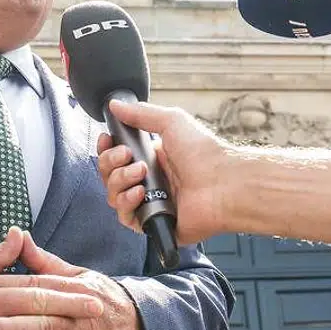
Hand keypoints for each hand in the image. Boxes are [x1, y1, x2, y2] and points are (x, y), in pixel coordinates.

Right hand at [95, 100, 229, 246]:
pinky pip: (125, 217)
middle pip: (110, 176)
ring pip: (114, 196)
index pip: (116, 157)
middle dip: (110, 163)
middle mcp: (150, 182)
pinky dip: (127, 203)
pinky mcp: (153, 223)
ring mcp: (151, 203)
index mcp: (153, 159)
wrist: (223, 183)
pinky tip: (140, 193)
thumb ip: (141, 114)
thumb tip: (116, 105)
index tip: (107, 140)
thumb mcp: (171, 122)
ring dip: (119, 181)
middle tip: (127, 156)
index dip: (107, 150)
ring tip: (141, 173)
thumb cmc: (204, 153)